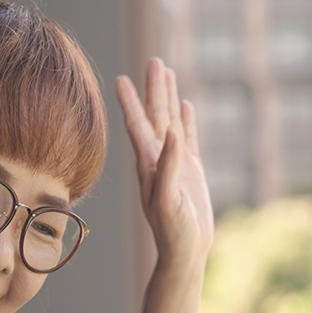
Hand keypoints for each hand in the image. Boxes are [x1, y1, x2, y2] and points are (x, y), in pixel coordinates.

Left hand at [116, 58, 214, 268]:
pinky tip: (186, 105)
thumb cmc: (172, 230)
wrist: (184, 251)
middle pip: (155, 116)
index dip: (130, 103)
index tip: (121, 79)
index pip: (138, 126)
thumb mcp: (168, 200)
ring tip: (167, 72)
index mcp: (149, 165)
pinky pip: (189, 139)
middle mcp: (158, 159)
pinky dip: (187, 121)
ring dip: (169, 98)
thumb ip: (169, 168)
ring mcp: (175, 164)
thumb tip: (172, 136)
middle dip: (154, 90)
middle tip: (154, 61)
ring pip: (171, 123)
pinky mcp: (191, 171)